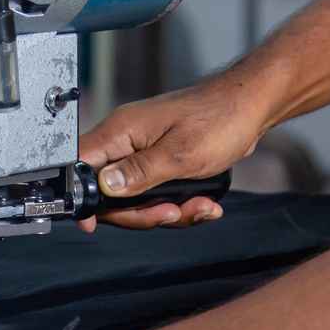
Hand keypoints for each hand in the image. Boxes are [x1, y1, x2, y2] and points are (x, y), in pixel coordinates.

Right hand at [77, 76, 275, 230]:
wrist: (250, 107)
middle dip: (142, 213)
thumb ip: (139, 173)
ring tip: (199, 207)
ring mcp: (143, 151)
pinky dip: (180, 204)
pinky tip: (203, 203)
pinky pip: (157, 194)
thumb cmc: (220, 119)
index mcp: (121, 131)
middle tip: (171, 213)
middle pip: (109, 193)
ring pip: (136, 199)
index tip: (93, 223)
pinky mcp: (160, 161)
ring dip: (167, 211)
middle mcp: (126, 140)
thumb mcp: (180, 154)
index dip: (81, 197)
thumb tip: (104, 187)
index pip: (79, 165)